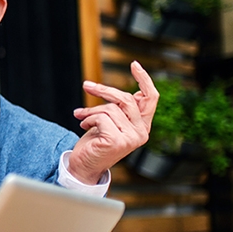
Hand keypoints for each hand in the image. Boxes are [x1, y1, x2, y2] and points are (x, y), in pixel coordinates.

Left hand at [68, 61, 158, 183]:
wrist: (82, 167)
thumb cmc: (95, 143)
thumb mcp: (109, 122)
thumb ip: (118, 110)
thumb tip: (118, 92)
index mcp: (143, 126)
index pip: (151, 98)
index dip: (144, 79)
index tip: (134, 64)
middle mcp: (142, 132)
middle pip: (125, 99)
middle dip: (103, 90)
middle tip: (86, 85)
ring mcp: (131, 138)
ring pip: (109, 109)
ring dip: (90, 111)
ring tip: (82, 118)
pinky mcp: (117, 141)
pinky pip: (101, 118)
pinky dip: (88, 119)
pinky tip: (83, 127)